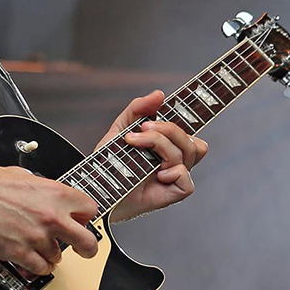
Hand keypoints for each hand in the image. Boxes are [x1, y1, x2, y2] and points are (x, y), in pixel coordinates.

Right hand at [0, 160, 101, 276]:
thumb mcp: (27, 176)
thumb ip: (47, 191)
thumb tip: (55, 200)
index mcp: (56, 193)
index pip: (90, 210)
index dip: (85, 218)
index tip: (81, 222)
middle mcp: (50, 216)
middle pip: (87, 241)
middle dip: (87, 248)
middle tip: (84, 250)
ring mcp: (35, 236)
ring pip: (58, 256)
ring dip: (52, 255)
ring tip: (42, 248)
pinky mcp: (17, 252)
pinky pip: (39, 268)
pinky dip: (38, 267)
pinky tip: (33, 261)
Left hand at [100, 90, 208, 222]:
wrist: (95, 188)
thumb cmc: (109, 163)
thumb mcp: (120, 129)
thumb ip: (139, 109)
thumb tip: (160, 94)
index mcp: (168, 146)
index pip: (192, 131)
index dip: (194, 119)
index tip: (186, 103)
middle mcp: (175, 162)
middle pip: (191, 140)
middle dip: (168, 129)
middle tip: (142, 128)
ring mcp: (174, 178)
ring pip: (188, 154)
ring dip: (162, 144)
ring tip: (135, 142)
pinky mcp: (171, 194)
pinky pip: (186, 180)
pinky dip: (174, 171)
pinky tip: (156, 174)